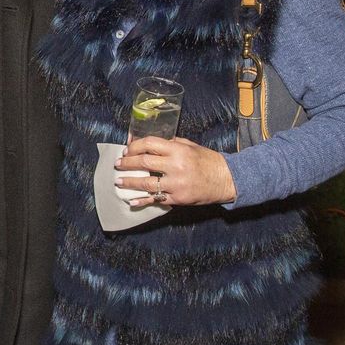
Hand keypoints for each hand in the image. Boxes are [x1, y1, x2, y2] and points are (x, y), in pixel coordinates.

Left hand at [114, 136, 236, 206]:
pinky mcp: (178, 198)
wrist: (226, 179)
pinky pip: (156, 199)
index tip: (127, 150)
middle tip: (118, 164)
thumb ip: (170, 143)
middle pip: (143, 163)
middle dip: (127, 163)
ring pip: (146, 183)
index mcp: (178, 150)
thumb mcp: (190, 146)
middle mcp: (175, 166)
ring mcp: (176, 184)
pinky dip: (142, 201)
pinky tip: (132, 201)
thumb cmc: (207, 160)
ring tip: (119, 182)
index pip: (149, 145)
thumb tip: (148, 143)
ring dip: (129, 183)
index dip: (134, 147)